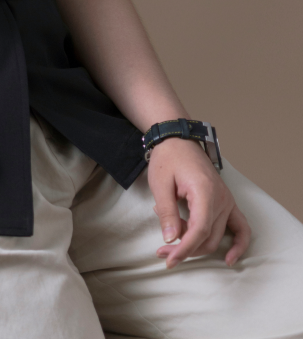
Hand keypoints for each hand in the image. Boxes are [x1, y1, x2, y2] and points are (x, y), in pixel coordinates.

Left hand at [147, 137, 250, 268]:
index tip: (169, 260)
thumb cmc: (168, 159)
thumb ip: (167, 213)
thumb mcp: (160, 184)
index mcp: (205, 192)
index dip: (184, 249)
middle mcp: (221, 199)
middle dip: (185, 249)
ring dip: (197, 247)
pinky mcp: (228, 202)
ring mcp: (227, 201)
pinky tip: (230, 259)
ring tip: (172, 246)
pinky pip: (241, 228)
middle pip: (208, 237)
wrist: (178, 140)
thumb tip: (171, 240)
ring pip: (217, 237)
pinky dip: (239, 245)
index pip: (199, 231)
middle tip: (161, 251)